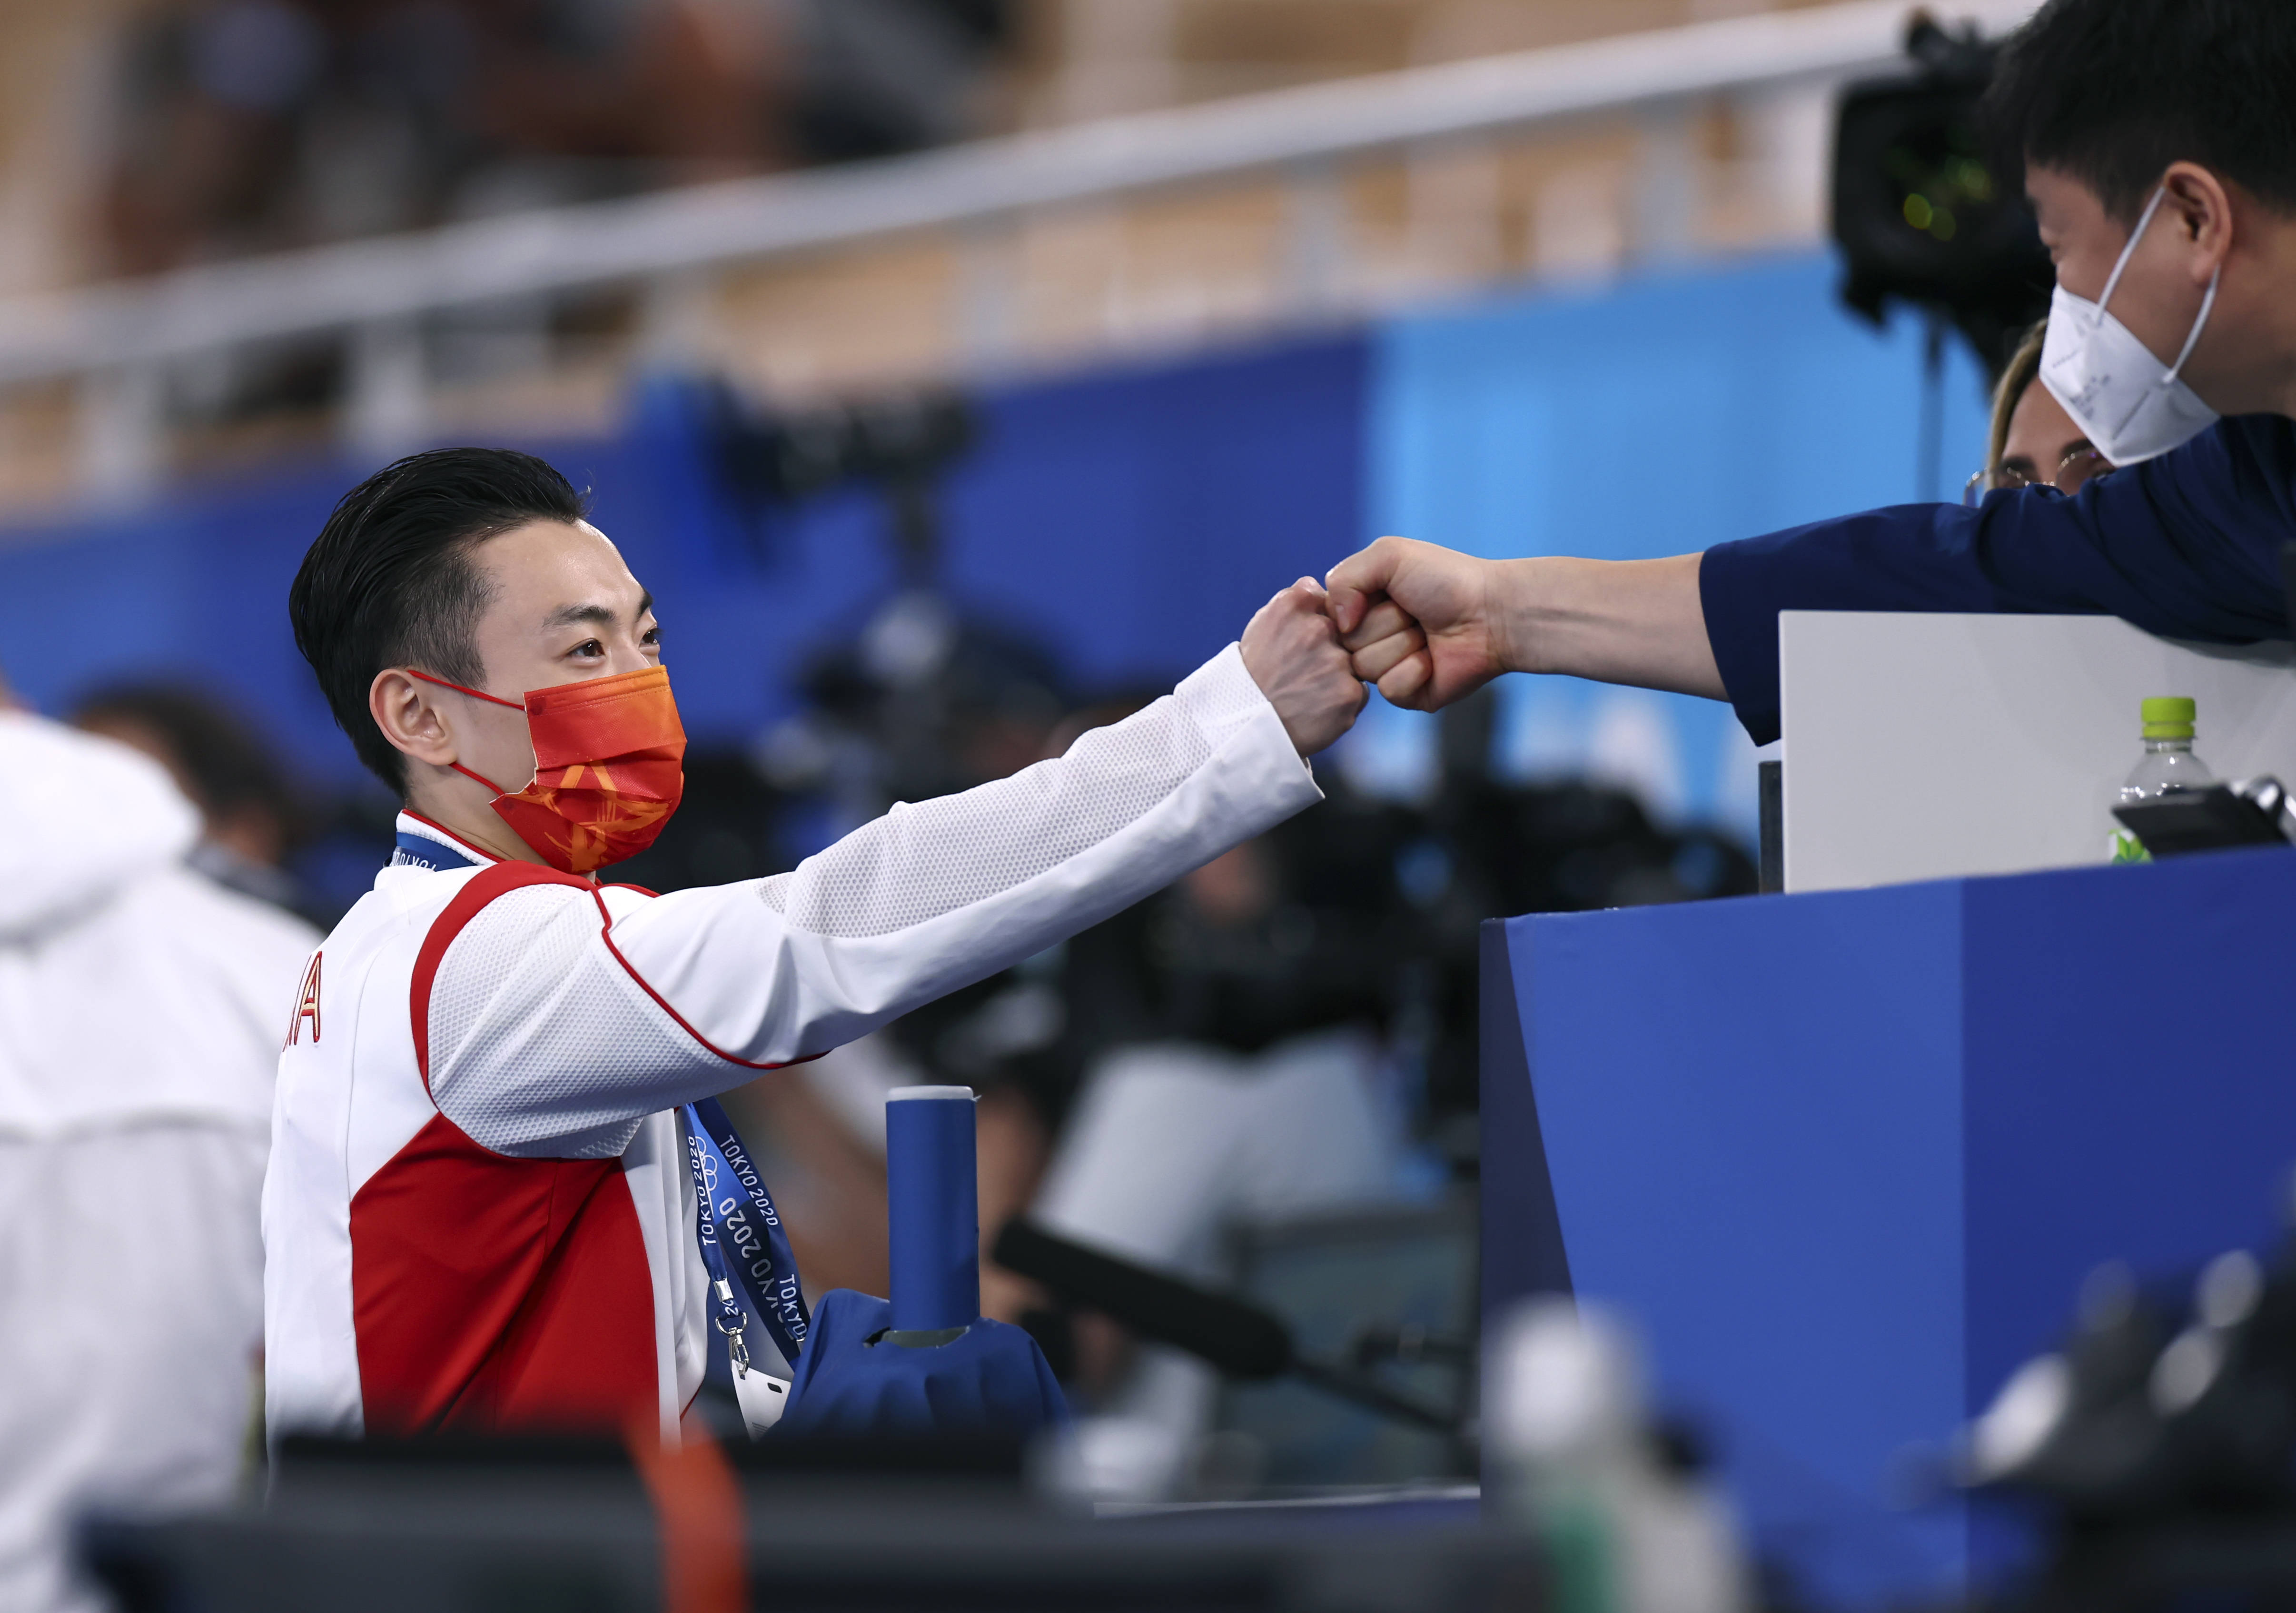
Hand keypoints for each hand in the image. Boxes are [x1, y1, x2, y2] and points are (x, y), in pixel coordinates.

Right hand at [1240, 578, 1367, 755]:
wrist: (1243, 727)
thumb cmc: (1253, 675)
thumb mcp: (1263, 623)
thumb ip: (1295, 601)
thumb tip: (1319, 586)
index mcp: (1294, 604)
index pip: (1331, 599)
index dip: (1322, 622)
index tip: (1303, 642)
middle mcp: (1318, 628)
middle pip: (1347, 631)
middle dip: (1333, 649)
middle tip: (1304, 671)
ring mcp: (1336, 662)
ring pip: (1355, 662)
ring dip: (1339, 674)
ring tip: (1308, 691)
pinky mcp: (1349, 694)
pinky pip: (1359, 692)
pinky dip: (1342, 700)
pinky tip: (1317, 707)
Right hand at [1324, 536, 1507, 711]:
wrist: (1492, 613)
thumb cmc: (1445, 579)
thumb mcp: (1389, 555)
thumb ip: (1345, 578)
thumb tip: (1337, 624)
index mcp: (1360, 605)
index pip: (1327, 617)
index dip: (1351, 608)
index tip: (1381, 595)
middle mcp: (1369, 637)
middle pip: (1346, 644)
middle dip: (1385, 623)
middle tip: (1416, 612)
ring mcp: (1387, 667)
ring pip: (1366, 668)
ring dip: (1402, 645)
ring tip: (1428, 633)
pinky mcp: (1406, 693)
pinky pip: (1388, 690)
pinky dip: (1414, 671)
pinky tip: (1434, 659)